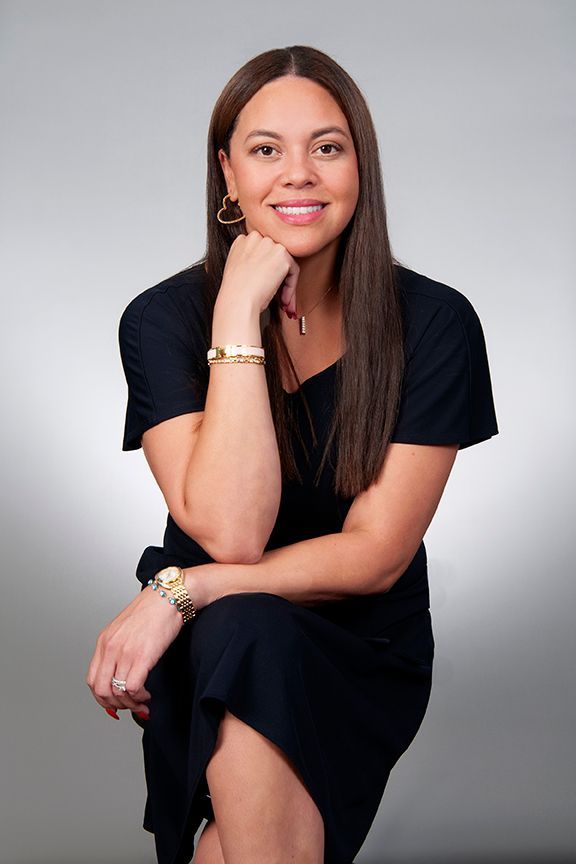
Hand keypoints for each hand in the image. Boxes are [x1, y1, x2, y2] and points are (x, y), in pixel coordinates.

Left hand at [86, 585, 182, 719]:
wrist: (169, 596)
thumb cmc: (153, 610)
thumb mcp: (126, 628)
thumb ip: (119, 649)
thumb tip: (121, 673)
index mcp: (104, 641)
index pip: (92, 680)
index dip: (102, 698)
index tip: (114, 703)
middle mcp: (110, 647)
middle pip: (101, 690)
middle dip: (115, 705)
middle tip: (130, 706)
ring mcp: (125, 652)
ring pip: (116, 693)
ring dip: (130, 704)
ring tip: (142, 701)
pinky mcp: (142, 656)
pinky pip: (132, 687)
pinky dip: (139, 697)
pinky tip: (147, 694)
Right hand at [219, 230, 299, 318]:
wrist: (237, 300)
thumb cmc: (236, 293)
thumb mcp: (239, 271)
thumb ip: (251, 262)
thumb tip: (268, 269)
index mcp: (242, 241)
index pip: (262, 253)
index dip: (267, 272)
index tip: (266, 288)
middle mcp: (255, 238)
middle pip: (275, 257)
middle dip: (278, 278)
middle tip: (279, 299)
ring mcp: (269, 244)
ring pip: (286, 264)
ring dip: (286, 285)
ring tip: (282, 303)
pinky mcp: (282, 254)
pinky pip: (294, 271)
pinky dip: (291, 288)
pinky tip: (283, 301)